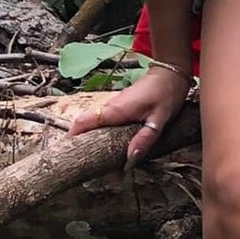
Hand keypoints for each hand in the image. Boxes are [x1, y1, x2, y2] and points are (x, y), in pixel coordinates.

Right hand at [69, 58, 191, 161]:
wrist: (171, 72)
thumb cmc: (166, 93)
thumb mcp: (159, 120)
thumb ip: (144, 139)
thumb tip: (129, 161)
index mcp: (115, 111)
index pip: (82, 123)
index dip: (71, 138)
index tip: (68, 154)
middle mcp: (110, 107)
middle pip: (85, 126)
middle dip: (81, 145)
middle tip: (86, 166)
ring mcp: (114, 105)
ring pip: (95, 124)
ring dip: (92, 140)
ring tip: (98, 163)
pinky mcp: (120, 106)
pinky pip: (105, 121)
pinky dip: (103, 134)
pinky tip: (111, 148)